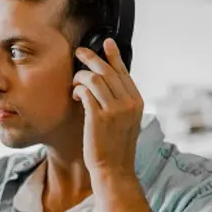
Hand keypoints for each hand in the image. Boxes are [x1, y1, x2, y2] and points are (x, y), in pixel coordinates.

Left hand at [72, 38, 143, 180]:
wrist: (114, 169)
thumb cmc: (115, 146)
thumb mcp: (126, 120)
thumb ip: (121, 102)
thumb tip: (108, 82)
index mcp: (136, 102)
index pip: (123, 72)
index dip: (113, 55)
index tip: (106, 42)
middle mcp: (128, 103)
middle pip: (108, 70)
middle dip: (91, 58)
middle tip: (79, 52)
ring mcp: (114, 110)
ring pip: (95, 78)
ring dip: (81, 76)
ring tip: (75, 82)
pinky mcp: (98, 117)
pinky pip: (85, 92)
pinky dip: (77, 89)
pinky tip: (75, 95)